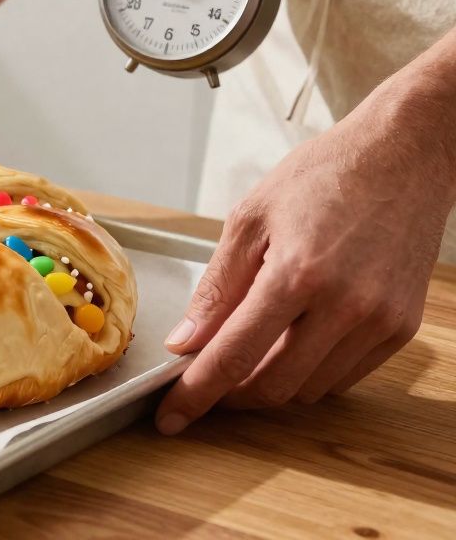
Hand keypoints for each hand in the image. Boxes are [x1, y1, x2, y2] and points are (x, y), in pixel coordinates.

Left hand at [155, 85, 454, 434]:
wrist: (403, 156)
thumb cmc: (323, 176)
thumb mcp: (250, 219)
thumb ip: (216, 288)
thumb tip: (185, 342)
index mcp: (297, 275)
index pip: (233, 356)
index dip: (196, 394)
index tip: (170, 418)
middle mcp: (345, 306)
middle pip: (271, 385)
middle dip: (229, 394)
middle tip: (202, 381)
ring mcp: (379, 321)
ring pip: (307, 389)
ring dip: (267, 384)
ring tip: (245, 352)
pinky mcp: (401, 328)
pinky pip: (342, 377)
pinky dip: (307, 373)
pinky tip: (289, 344)